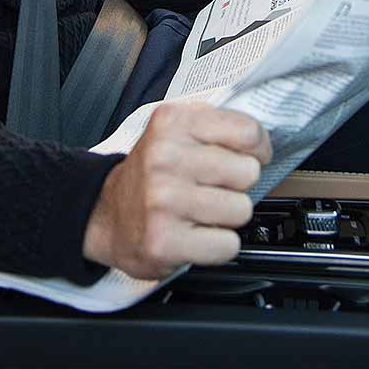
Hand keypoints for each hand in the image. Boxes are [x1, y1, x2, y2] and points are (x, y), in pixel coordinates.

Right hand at [82, 101, 272, 280]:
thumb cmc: (150, 174)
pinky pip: (227, 245)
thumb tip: (261, 138)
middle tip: (213, 188)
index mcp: (172, 123)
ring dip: (228, 217)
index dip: (258, 149)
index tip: (248, 157)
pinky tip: (196, 235)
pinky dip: (218, 245)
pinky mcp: (164, 240)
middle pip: (248, 172)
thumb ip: (215, 124)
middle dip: (238, 185)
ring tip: (202, 212)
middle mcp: (165, 158)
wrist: (106, 215)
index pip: (247, 131)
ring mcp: (163, 200)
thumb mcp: (175, 131)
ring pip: (241, 210)